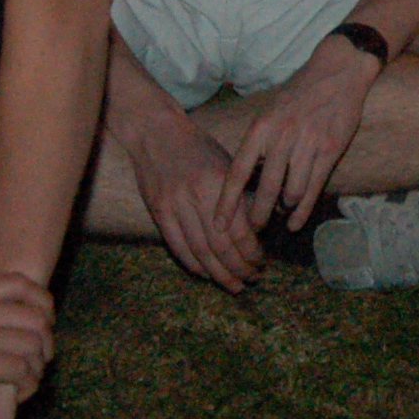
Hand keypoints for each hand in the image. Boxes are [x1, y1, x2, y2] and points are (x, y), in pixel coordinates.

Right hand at [0, 274, 52, 411]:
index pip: (22, 284)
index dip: (42, 305)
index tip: (42, 326)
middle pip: (37, 316)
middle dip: (46, 342)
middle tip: (39, 363)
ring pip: (33, 344)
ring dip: (37, 367)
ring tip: (26, 384)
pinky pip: (18, 370)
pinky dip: (24, 385)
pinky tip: (15, 396)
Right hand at [116, 96, 263, 291]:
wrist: (156, 133)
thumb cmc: (198, 147)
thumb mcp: (227, 163)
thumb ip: (239, 195)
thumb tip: (259, 228)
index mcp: (219, 182)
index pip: (240, 229)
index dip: (252, 252)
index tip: (262, 262)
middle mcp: (197, 196)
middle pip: (221, 246)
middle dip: (239, 268)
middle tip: (252, 279)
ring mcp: (174, 205)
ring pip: (200, 251)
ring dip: (219, 273)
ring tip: (234, 285)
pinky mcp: (158, 211)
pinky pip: (177, 246)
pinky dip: (193, 264)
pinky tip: (206, 275)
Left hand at [216, 35, 377, 236]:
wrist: (338, 71)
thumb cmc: (300, 92)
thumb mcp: (269, 110)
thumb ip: (259, 141)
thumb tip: (247, 174)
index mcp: (261, 127)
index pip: (238, 171)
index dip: (227, 201)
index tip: (218, 223)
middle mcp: (282, 137)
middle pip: (265, 189)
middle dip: (258, 215)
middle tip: (252, 231)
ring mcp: (307, 145)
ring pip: (291, 192)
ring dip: (284, 210)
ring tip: (279, 217)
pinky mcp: (330, 151)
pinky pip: (313, 188)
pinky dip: (303, 210)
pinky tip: (296, 223)